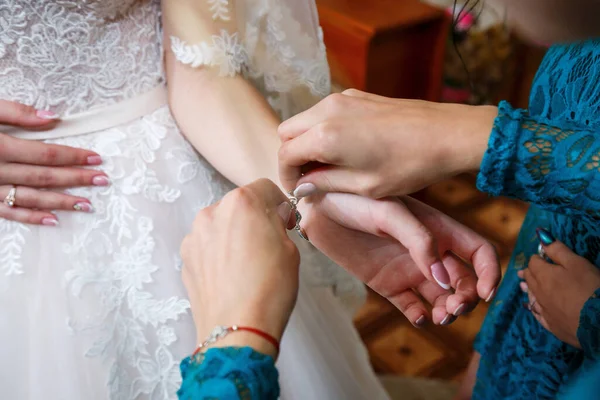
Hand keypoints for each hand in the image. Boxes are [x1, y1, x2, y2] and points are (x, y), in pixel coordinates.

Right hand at [0, 101, 108, 224]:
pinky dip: (29, 217)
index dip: (73, 156)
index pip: (45, 154)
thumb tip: (53, 118)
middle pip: (43, 177)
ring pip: (29, 197)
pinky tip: (52, 221)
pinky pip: (6, 212)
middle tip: (103, 181)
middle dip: (76, 179)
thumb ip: (13, 111)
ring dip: (61, 201)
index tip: (97, 158)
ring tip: (88, 204)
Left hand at [180, 179, 299, 356]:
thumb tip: (273, 217)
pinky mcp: (186, 259)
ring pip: (220, 225)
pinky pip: (206, 246)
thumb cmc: (268, 290)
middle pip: (239, 205)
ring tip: (247, 264)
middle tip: (268, 244)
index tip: (285, 220)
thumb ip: (278, 223)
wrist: (237, 331)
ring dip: (233, 235)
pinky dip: (218, 253)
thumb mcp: (290, 249)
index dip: (279, 204)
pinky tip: (231, 276)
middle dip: (253, 219)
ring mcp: (194, 236)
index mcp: (241, 203)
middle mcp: (212, 213)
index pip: (264, 188)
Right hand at [278, 90, 496, 197]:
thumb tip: (303, 186)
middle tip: (310, 179)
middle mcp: (327, 111)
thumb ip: (326, 184)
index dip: (286, 177)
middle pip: (288, 132)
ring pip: (305, 120)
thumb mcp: (364, 186)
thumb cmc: (409, 165)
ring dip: (307, 142)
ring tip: (328, 167)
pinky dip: (323, 130)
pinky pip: (325, 112)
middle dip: (292, 156)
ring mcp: (342, 99)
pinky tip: (344, 150)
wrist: (449, 134)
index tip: (299, 192)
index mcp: (325, 136)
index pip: (285, 154)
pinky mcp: (357, 96)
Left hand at [300, 193, 499, 324]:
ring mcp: (409, 270)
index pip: (478, 252)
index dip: (490, 273)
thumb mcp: (390, 213)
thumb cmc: (355, 200)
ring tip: (441, 316)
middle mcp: (428, 252)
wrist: (318, 208)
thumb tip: (443, 279)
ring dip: (449, 311)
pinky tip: (420, 318)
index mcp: (438, 229)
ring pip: (442, 298)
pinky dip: (421, 318)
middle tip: (454, 307)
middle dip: (467, 298)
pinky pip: (412, 307)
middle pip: (464, 281)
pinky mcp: (387, 284)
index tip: (486, 293)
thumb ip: (419, 241)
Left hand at [518, 228, 599, 347]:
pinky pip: (537, 314)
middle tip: (526, 270)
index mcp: (543, 275)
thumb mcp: (577, 263)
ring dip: (528, 289)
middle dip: (529, 272)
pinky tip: (532, 308)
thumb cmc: (591, 288)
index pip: (534, 262)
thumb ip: (557, 250)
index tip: (543, 257)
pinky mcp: (552, 326)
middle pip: (530, 279)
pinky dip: (533, 308)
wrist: (598, 324)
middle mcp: (538, 292)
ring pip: (531, 296)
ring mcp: (544, 310)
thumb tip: (540, 234)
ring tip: (523, 286)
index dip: (539, 258)